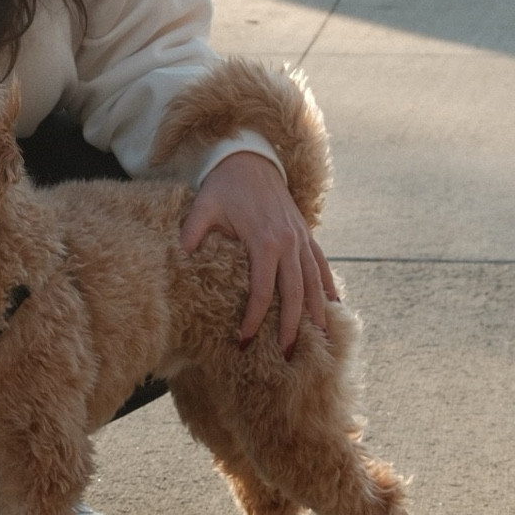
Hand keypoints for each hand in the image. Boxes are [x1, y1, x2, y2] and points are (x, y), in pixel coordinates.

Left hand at [179, 150, 338, 354]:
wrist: (250, 158)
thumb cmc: (224, 185)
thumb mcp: (204, 205)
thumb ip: (194, 230)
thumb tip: (181, 252)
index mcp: (265, 241)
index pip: (263, 290)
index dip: (254, 317)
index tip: (245, 339)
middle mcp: (289, 243)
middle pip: (295, 294)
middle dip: (291, 327)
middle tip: (287, 356)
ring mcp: (301, 239)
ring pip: (314, 283)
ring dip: (317, 314)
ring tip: (319, 342)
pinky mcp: (306, 234)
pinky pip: (322, 265)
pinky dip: (328, 287)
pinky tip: (334, 308)